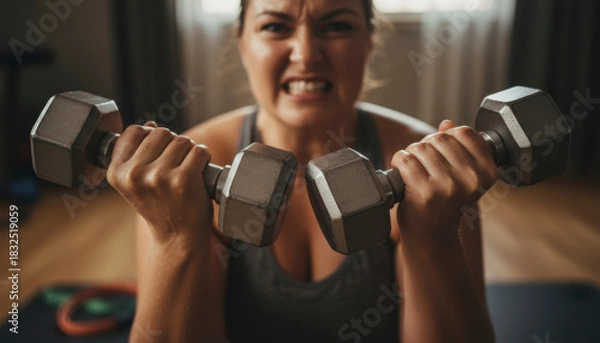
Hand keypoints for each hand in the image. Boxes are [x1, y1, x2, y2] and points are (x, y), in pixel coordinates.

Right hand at [107, 122, 213, 247]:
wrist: (178, 238)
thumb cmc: (160, 207)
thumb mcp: (137, 182)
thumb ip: (138, 153)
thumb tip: (150, 125)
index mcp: (117, 173)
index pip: (135, 131)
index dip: (152, 138)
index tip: (158, 155)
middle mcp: (134, 174)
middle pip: (162, 132)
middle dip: (173, 144)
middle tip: (176, 166)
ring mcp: (159, 177)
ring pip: (182, 140)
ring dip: (190, 151)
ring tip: (186, 171)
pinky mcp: (183, 180)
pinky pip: (199, 150)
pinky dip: (204, 157)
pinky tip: (199, 173)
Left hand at [392, 120, 497, 243]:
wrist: (432, 234)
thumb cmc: (446, 202)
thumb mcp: (461, 175)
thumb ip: (457, 147)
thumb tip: (447, 124)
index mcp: (487, 171)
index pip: (464, 133)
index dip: (446, 137)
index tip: (442, 153)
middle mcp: (472, 179)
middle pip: (440, 138)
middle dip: (426, 146)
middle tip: (424, 165)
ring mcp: (449, 186)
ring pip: (420, 147)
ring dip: (411, 154)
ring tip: (414, 171)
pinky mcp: (426, 192)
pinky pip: (406, 159)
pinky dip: (398, 162)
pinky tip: (403, 174)